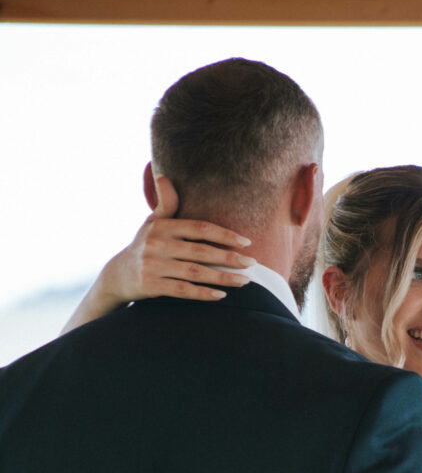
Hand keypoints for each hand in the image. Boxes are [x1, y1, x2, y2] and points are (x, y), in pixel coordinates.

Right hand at [102, 175, 256, 304]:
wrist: (117, 275)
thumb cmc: (144, 246)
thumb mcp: (152, 223)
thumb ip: (165, 204)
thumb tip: (165, 176)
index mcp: (162, 227)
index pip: (199, 228)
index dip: (224, 235)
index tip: (246, 242)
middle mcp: (157, 244)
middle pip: (201, 252)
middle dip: (230, 258)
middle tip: (253, 264)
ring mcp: (153, 266)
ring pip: (195, 273)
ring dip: (222, 278)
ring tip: (245, 282)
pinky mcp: (151, 286)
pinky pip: (182, 290)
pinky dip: (203, 293)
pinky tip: (221, 295)